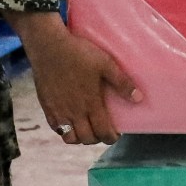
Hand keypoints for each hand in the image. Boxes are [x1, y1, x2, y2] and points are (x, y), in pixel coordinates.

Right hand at [10, 12, 142, 143]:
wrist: (48, 47)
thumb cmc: (78, 53)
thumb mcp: (105, 64)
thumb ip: (122, 82)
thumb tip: (138, 98)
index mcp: (90, 104)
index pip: (102, 132)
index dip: (111, 138)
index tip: (116, 134)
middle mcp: (74, 112)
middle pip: (87, 139)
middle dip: (97, 139)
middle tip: (102, 131)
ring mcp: (58, 111)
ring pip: (69, 138)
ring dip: (80, 137)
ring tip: (86, 129)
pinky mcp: (46, 106)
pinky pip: (55, 128)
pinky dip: (64, 130)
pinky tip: (70, 122)